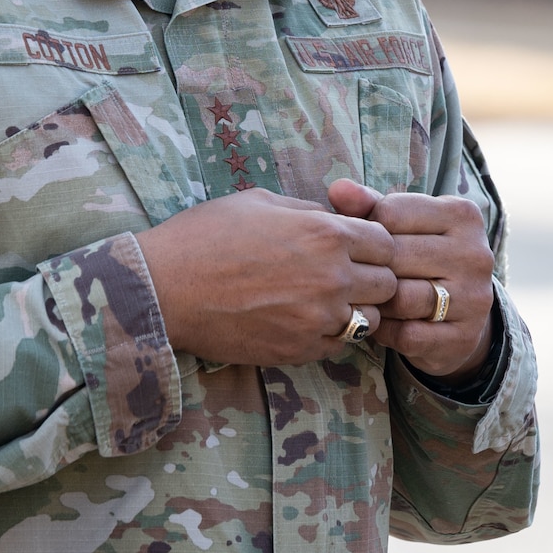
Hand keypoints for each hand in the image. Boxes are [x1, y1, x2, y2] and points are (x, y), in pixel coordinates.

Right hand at [137, 188, 396, 365]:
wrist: (165, 288)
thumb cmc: (207, 236)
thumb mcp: (262, 203)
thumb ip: (309, 211)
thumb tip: (336, 216)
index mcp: (327, 233)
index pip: (387, 242)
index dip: (375, 244)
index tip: (357, 248)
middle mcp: (333, 276)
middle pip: (387, 283)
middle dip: (373, 278)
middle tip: (346, 276)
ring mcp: (319, 318)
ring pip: (370, 319)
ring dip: (357, 309)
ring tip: (327, 302)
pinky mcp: (300, 349)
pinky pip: (340, 345)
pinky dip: (332, 334)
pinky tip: (306, 321)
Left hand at [329, 181, 495, 378]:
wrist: (464, 315)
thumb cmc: (423, 257)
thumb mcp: (405, 225)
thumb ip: (370, 204)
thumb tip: (338, 189)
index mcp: (462, 214)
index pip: (392, 212)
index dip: (369, 228)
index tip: (370, 241)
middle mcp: (475, 253)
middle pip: (395, 256)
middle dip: (372, 267)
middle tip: (361, 274)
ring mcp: (473, 297)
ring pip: (400, 297)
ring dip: (378, 301)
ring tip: (372, 298)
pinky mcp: (464, 336)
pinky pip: (407, 334)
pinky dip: (386, 331)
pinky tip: (385, 323)